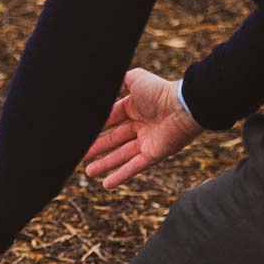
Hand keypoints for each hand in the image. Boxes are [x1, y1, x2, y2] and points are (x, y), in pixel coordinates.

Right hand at [83, 68, 201, 187]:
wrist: (183, 106)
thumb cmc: (159, 91)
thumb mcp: (134, 79)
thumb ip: (118, 83)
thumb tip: (103, 90)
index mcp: (135, 107)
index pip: (111, 119)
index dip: (96, 126)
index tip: (80, 133)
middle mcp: (140, 125)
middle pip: (114, 139)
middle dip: (96, 148)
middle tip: (80, 155)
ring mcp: (147, 141)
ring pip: (121, 155)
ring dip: (105, 164)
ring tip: (88, 171)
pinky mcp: (154, 154)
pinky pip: (134, 167)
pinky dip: (120, 175)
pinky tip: (106, 184)